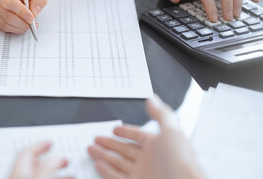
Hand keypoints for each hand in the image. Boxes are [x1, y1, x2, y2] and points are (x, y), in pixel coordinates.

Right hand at [0, 0, 46, 32]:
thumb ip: (39, 0)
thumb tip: (35, 12)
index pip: (9, 1)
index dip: (21, 12)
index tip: (31, 18)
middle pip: (7, 15)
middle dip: (22, 23)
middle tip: (32, 25)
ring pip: (4, 24)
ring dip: (19, 28)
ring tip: (27, 25)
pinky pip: (1, 28)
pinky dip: (13, 29)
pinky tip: (19, 25)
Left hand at [9, 141, 71, 178]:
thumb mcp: (39, 178)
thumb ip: (47, 167)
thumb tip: (56, 158)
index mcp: (20, 170)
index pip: (28, 151)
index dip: (40, 144)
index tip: (51, 141)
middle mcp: (19, 175)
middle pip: (36, 163)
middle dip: (52, 160)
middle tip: (64, 159)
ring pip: (41, 175)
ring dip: (56, 173)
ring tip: (71, 175)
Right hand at [88, 95, 204, 178]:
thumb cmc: (179, 161)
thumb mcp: (172, 131)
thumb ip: (161, 114)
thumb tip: (153, 99)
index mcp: (159, 146)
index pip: (139, 136)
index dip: (127, 132)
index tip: (115, 129)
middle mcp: (150, 161)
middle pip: (125, 149)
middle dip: (110, 143)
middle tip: (97, 138)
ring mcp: (141, 174)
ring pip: (118, 162)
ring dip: (104, 155)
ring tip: (91, 149)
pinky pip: (116, 178)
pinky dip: (106, 171)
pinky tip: (98, 164)